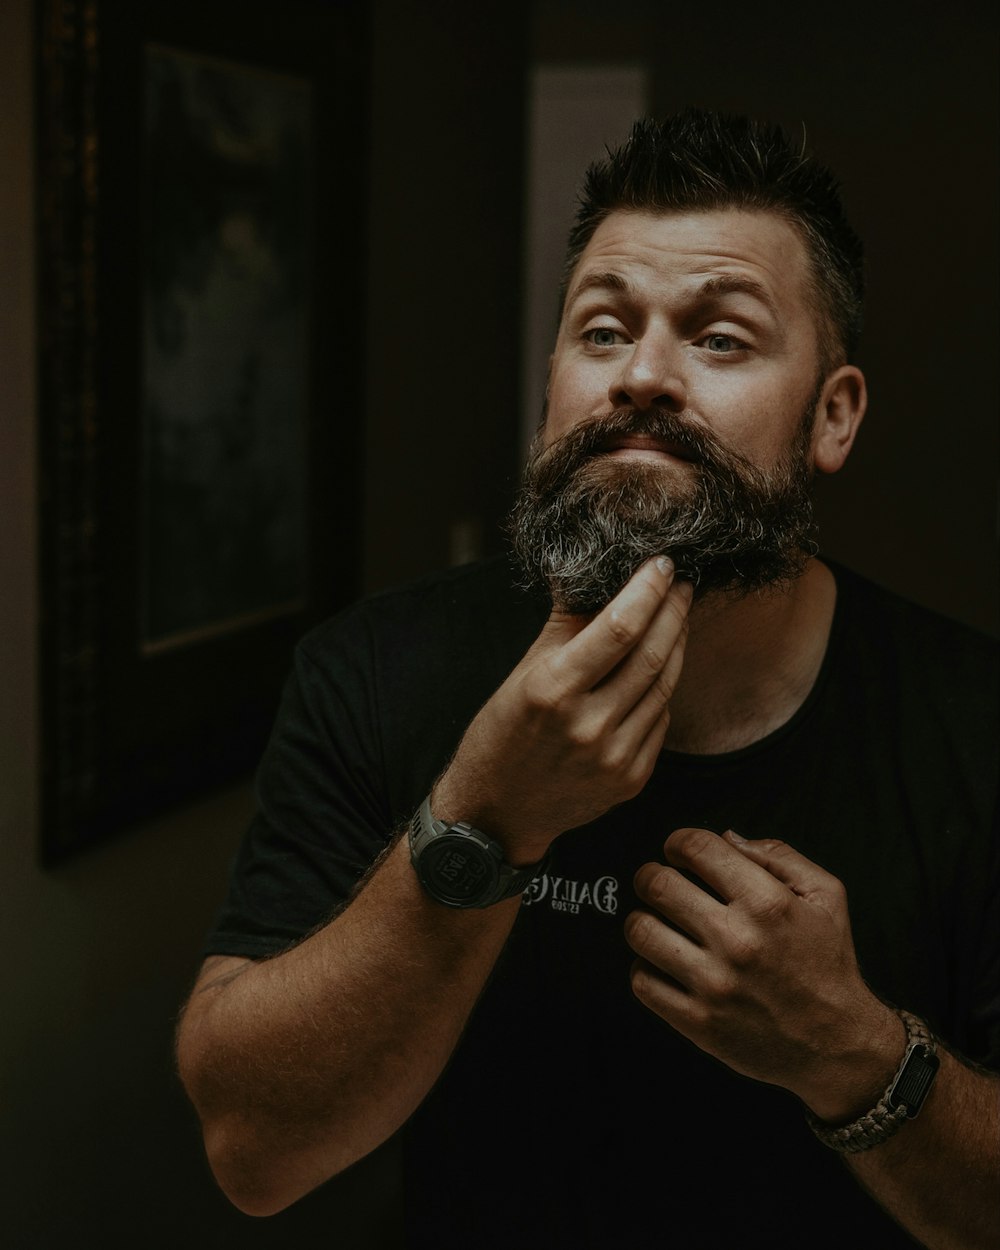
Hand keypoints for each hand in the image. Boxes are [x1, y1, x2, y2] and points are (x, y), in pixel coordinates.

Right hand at [432, 557, 691, 863]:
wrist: (497, 813)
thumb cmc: (503, 735)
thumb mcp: (523, 672)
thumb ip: (564, 623)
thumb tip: (591, 571)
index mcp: (553, 689)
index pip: (619, 627)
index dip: (648, 590)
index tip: (663, 565)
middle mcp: (587, 725)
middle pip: (652, 654)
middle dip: (673, 612)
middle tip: (682, 585)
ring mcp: (614, 757)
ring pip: (664, 687)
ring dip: (677, 646)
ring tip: (677, 618)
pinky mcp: (631, 780)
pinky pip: (660, 721)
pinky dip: (661, 690)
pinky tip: (658, 670)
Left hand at [625, 829, 902, 1120]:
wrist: (837, 1045)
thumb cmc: (829, 963)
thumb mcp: (826, 896)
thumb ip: (778, 856)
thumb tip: (726, 837)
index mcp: (768, 902)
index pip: (696, 847)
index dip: (678, 842)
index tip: (677, 851)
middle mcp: (737, 940)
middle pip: (656, 884)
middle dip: (650, 875)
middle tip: (657, 882)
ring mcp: (714, 984)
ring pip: (640, 931)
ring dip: (643, 919)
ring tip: (658, 921)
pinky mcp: (698, 1022)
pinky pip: (641, 980)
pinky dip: (645, 966)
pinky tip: (665, 962)